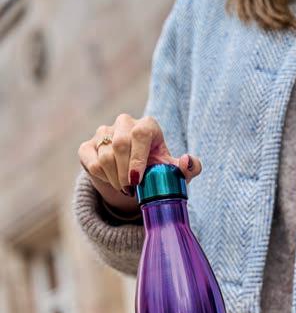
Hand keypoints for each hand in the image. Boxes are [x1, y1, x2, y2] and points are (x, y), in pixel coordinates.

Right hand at [78, 113, 201, 214]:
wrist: (134, 183)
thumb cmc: (158, 174)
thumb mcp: (176, 174)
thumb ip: (190, 168)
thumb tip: (187, 161)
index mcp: (148, 126)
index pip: (140, 134)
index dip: (138, 158)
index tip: (138, 180)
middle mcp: (125, 123)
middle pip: (120, 144)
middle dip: (125, 173)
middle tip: (132, 189)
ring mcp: (104, 132)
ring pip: (105, 156)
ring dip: (115, 179)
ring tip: (125, 188)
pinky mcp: (88, 146)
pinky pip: (92, 162)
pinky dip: (102, 178)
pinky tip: (112, 181)